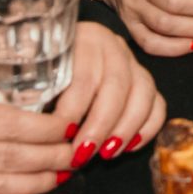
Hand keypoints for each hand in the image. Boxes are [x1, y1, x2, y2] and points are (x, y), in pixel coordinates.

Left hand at [52, 23, 167, 171]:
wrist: (55, 55)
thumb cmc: (44, 71)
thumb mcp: (35, 75)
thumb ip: (38, 95)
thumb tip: (41, 130)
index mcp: (83, 39)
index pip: (84, 78)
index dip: (73, 111)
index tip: (60, 136)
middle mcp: (112, 46)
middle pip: (116, 87)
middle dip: (100, 126)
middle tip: (83, 153)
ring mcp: (132, 62)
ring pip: (143, 94)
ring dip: (125, 129)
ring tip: (107, 154)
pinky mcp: (145, 80)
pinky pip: (158, 104)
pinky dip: (147, 128)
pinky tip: (129, 147)